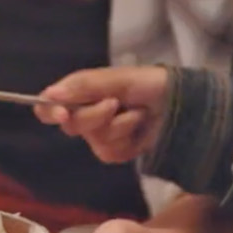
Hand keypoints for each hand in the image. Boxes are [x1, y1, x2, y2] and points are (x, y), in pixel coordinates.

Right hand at [34, 67, 169, 163]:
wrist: (183, 104)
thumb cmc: (148, 83)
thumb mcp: (116, 79)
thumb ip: (82, 86)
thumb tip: (49, 95)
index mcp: (80, 93)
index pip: (48, 105)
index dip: (49, 110)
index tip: (61, 113)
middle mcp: (85, 114)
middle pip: (70, 125)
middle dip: (94, 116)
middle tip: (114, 104)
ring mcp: (100, 135)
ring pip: (92, 140)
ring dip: (118, 127)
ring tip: (137, 114)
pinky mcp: (115, 151)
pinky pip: (109, 153)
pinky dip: (127, 140)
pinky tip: (138, 129)